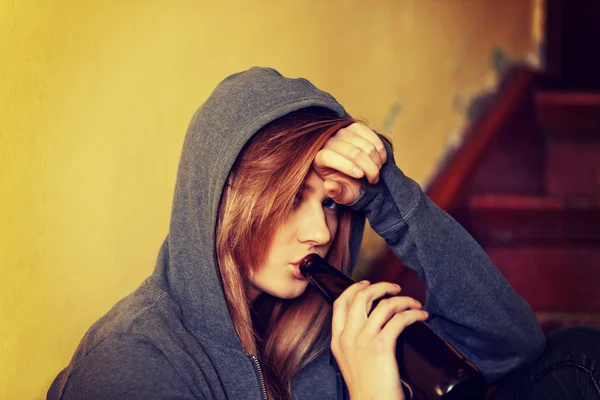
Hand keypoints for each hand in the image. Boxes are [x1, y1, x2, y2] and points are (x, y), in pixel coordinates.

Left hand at [313, 123, 387, 204]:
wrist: (356, 174)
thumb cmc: (346, 186)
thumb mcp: (341, 194)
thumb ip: (335, 192)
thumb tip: (329, 186)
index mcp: (319, 159)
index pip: (329, 157)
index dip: (346, 166)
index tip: (361, 176)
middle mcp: (328, 141)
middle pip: (352, 151)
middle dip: (368, 167)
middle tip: (374, 179)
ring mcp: (342, 132)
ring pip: (364, 145)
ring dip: (375, 161)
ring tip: (377, 172)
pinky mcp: (355, 127)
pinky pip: (371, 135)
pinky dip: (380, 150)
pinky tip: (381, 160)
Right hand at [331, 281, 427, 399]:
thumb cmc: (367, 387)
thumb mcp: (349, 360)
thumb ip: (353, 340)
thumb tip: (371, 320)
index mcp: (337, 339)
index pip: (340, 303)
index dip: (354, 288)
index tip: (367, 283)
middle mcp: (348, 337)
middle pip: (361, 297)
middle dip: (380, 287)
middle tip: (394, 288)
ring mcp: (363, 341)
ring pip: (383, 305)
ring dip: (402, 299)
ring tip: (413, 303)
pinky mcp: (381, 347)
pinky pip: (399, 319)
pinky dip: (413, 314)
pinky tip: (421, 316)